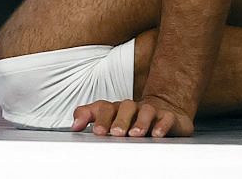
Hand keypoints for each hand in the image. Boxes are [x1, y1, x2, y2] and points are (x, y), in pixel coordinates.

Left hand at [71, 95, 194, 138]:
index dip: (97, 117)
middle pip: (124, 107)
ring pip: (145, 111)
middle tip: (115, 133)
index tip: (95, 130)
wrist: (164, 109)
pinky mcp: (168, 117)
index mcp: (116, 108)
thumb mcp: (110, 117)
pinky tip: (157, 133)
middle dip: (119, 120)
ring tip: (135, 134)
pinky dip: (162, 125)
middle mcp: (133, 107)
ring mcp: (151, 111)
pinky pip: (166, 118)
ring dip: (140, 122)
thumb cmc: (132, 117)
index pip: (104, 107)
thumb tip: (73, 125)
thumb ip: (89, 117)